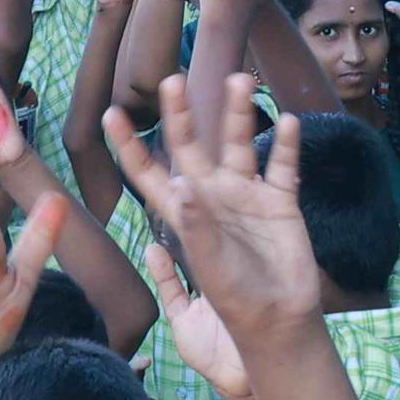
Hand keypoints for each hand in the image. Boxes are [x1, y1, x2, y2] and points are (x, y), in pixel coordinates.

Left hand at [102, 78, 324, 347]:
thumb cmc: (235, 298)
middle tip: (173, 79)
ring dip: (239, 112)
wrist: (279, 319)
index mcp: (184, 212)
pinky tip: (290, 121)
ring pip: (240, 144)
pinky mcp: (280, 204)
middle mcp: (212, 197)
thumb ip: (195, 224)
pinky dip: (288, 145)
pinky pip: (283, 166)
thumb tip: (180, 184)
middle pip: (192, 146)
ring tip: (241, 79)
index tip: (110, 115)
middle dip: (182, 114)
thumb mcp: (208, 264)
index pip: (148, 173)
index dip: (128, 146)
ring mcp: (247, 197)